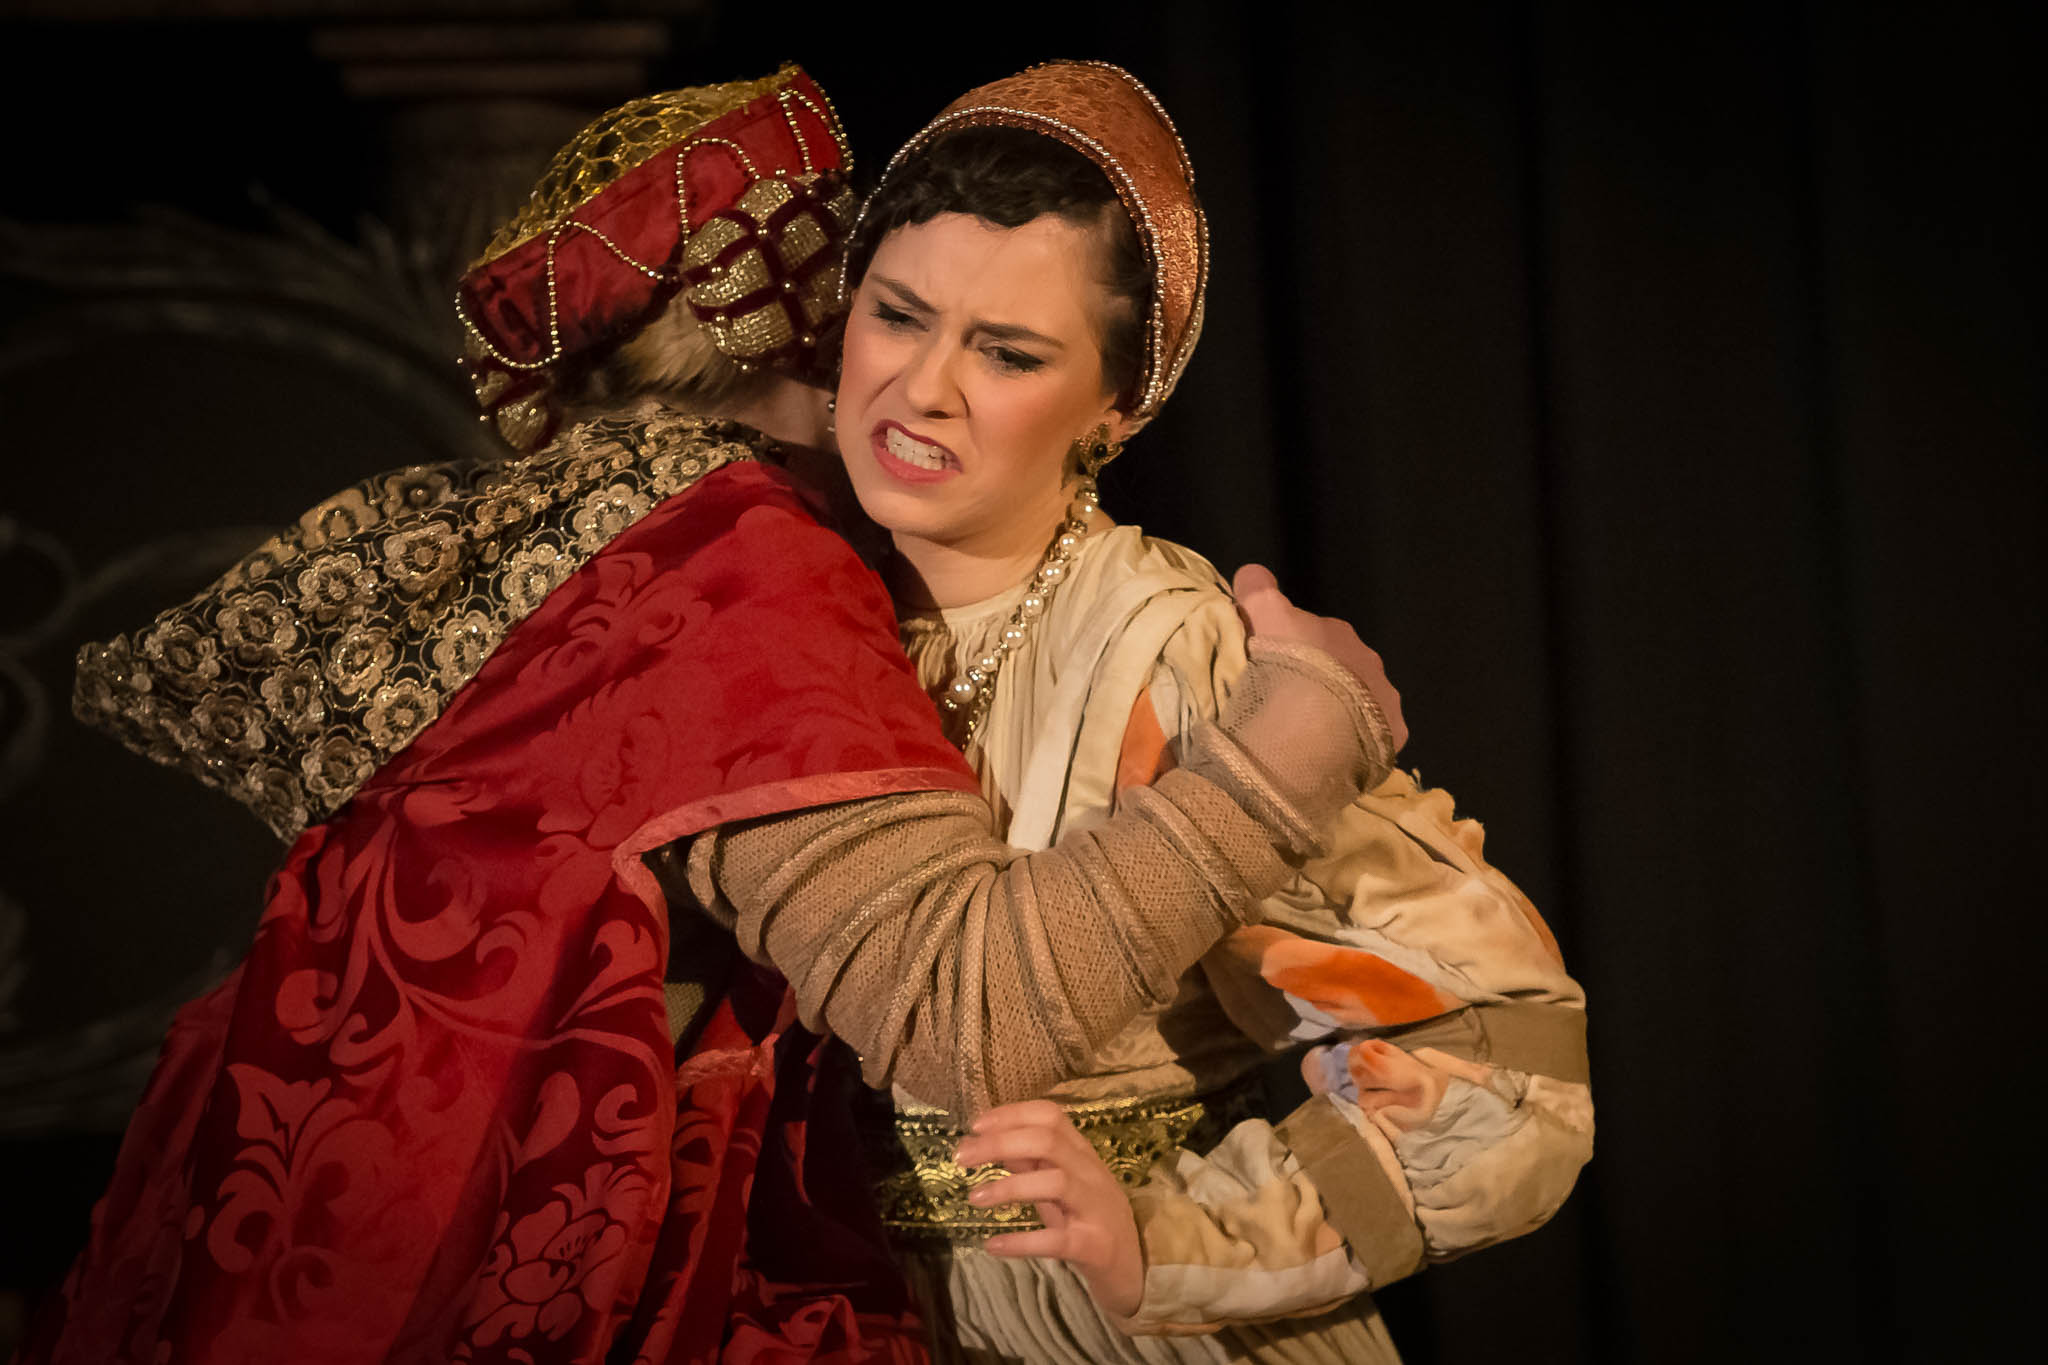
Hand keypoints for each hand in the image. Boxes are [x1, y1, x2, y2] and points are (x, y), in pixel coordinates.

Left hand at [955, 1100, 1143, 1319]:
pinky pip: (1057, 1240)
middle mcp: (1092, 1174)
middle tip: (961, 1157)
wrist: (1133, 1269)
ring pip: (1056, 1183)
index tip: (974, 1126)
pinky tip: (993, 1245)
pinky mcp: (1094, 1247)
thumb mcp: (1061, 1186)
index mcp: (1083, 1154)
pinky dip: (1022, 1242)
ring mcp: (1095, 1209)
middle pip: (1048, 1142)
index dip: (1011, 1114)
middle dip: (1000, 1143)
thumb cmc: (1090, 1220)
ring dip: (1009, 1187)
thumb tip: (991, 1141)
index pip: (1050, 1116)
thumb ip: (1031, 1163)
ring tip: (974, 1198)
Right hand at [1233, 563, 1407, 753]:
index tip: (1269, 668)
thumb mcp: (1263, 617)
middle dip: (1317, 679)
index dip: (1288, 649)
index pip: (1310, 634)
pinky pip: (1373, 733)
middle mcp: (1368, 658)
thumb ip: (1258, 591)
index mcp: (1336, 631)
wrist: (1312, 730)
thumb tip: (1253, 572)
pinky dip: (1355, 739)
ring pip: (1358, 700)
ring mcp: (1384, 697)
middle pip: (1337, 666)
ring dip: (1338, 710)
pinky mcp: (1393, 733)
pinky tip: (1332, 751)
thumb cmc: (1285, 669)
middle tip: (1285, 702)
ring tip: (1308, 733)